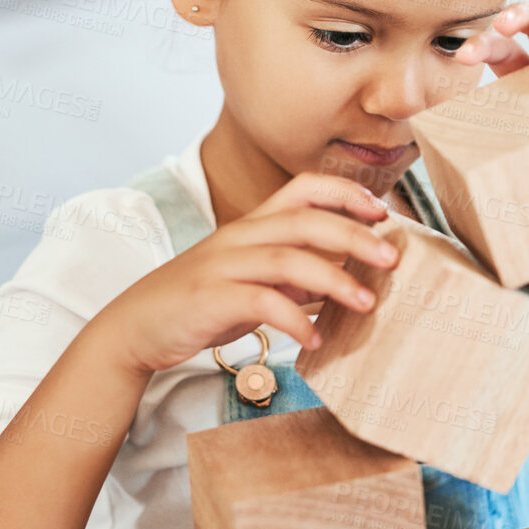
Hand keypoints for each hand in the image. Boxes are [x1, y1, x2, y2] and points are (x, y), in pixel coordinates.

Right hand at [97, 173, 401, 374]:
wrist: (135, 327)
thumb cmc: (201, 303)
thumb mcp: (253, 281)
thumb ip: (295, 276)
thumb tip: (345, 281)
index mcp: (253, 225)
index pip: (304, 188)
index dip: (346, 193)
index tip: (383, 212)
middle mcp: (240, 236)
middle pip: (306, 220)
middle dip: (355, 235)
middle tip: (393, 260)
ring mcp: (223, 265)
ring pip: (288, 259)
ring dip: (334, 280)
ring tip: (366, 304)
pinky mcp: (210, 298)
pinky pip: (260, 303)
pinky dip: (294, 320)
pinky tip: (315, 340)